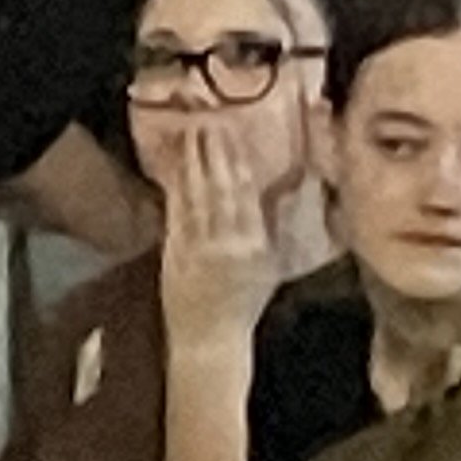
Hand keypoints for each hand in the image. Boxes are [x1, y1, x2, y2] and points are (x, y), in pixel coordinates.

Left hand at [154, 118, 283, 352]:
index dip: (239, 161)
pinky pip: (178, 214)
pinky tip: (175, 168)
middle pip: (223, 188)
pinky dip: (177, 188)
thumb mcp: (270, 266)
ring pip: (200, 196)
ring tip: (193, 132)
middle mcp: (231, 243)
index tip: (234, 132)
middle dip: (216, 152)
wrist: (211, 340)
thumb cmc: (243, 304)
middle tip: (210, 120)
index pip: (247, 194)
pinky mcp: (178, 255)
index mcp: (256, 244)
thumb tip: (286, 189)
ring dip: (195, 161)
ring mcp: (202, 249)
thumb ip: (275, 225)